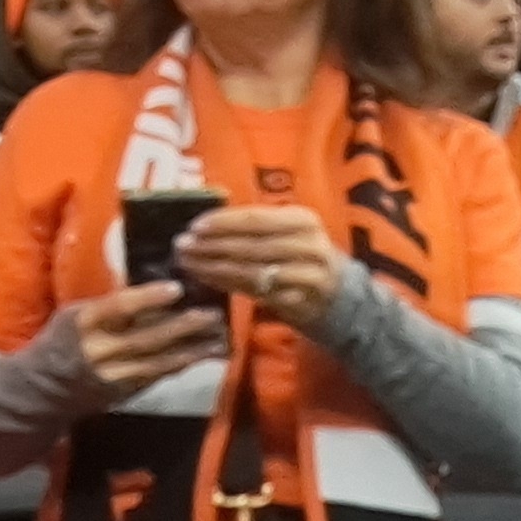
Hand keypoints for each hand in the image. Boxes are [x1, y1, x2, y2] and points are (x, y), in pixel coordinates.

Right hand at [70, 279, 227, 390]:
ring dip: (190, 350)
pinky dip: (180, 365)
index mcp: (83, 321)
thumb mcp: (76, 314)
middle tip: (211, 314)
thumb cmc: (64, 340)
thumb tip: (147, 280)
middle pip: (146, 337)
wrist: (43, 387)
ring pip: (157, 362)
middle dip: (182, 327)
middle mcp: (98, 350)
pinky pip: (156, 377)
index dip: (149, 298)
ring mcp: (112, 375)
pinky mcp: (123, 393)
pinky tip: (202, 355)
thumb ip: (110, 304)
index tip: (177, 288)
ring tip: (218, 338)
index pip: (119, 307)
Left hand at [183, 202, 352, 326]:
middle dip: (213, 246)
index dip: (223, 222)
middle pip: (252, 246)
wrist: (338, 293)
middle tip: (182, 246)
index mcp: (303, 220)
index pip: (256, 219)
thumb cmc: (300, 256)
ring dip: (216, 268)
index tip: (194, 226)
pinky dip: (229, 285)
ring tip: (189, 263)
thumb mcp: (287, 232)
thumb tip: (205, 223)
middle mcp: (308, 245)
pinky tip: (208, 279)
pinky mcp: (300, 301)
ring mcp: (307, 276)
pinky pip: (257, 293)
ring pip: (253, 271)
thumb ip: (255, 226)